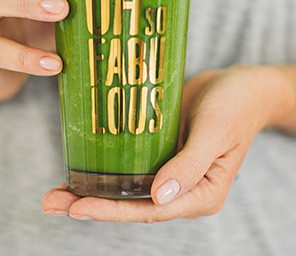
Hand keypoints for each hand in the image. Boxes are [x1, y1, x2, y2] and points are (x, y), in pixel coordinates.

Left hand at [42, 65, 295, 221]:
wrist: (244, 85)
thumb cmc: (236, 106)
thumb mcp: (215, 132)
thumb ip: (190, 165)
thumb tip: (159, 198)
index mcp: (201, 194)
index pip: (150, 210)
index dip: (112, 211)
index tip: (78, 207)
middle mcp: (182, 190)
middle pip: (131, 205)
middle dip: (90, 206)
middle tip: (51, 203)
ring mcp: (169, 173)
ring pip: (125, 190)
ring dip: (90, 191)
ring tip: (54, 193)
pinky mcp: (159, 154)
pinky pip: (128, 168)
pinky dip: (103, 171)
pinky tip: (77, 168)